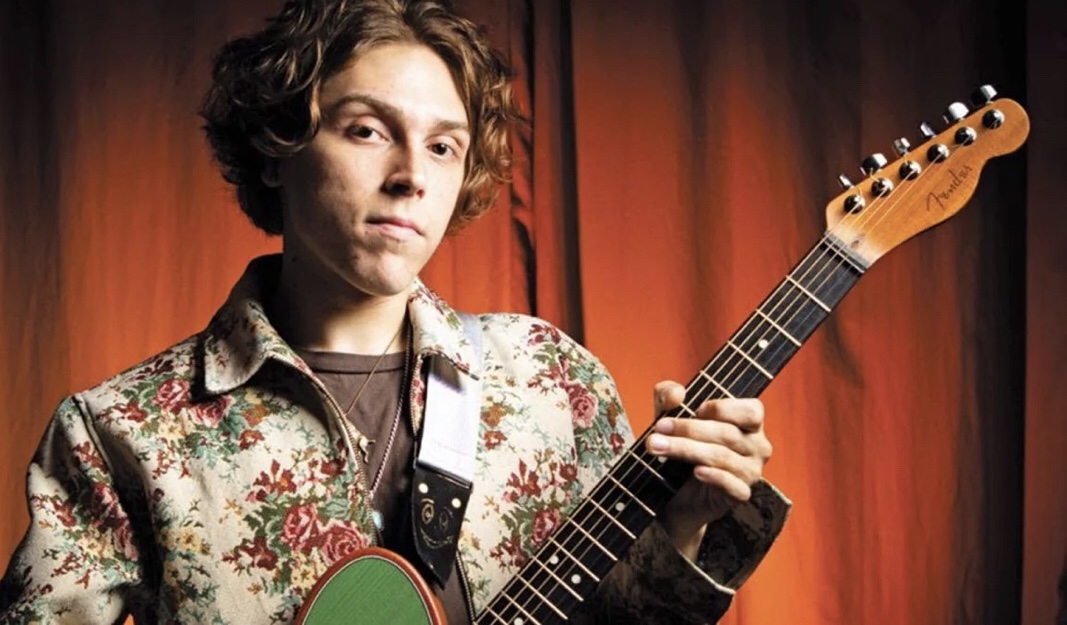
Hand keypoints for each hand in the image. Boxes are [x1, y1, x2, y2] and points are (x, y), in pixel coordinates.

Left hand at [645, 381, 771, 559]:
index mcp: (750, 422)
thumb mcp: (669, 414)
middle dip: (690, 429)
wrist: (675, 491)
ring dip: (687, 450)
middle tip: (658, 428)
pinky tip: (696, 471)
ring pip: (723, 457)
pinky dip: (714, 477)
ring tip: (658, 446)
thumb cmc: (681, 443)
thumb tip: (676, 393)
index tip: (694, 410)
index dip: (722, 408)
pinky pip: (732, 485)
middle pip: (728, 434)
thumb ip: (668, 395)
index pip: (750, 411)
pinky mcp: (740, 494)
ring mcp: (751, 471)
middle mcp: (757, 446)